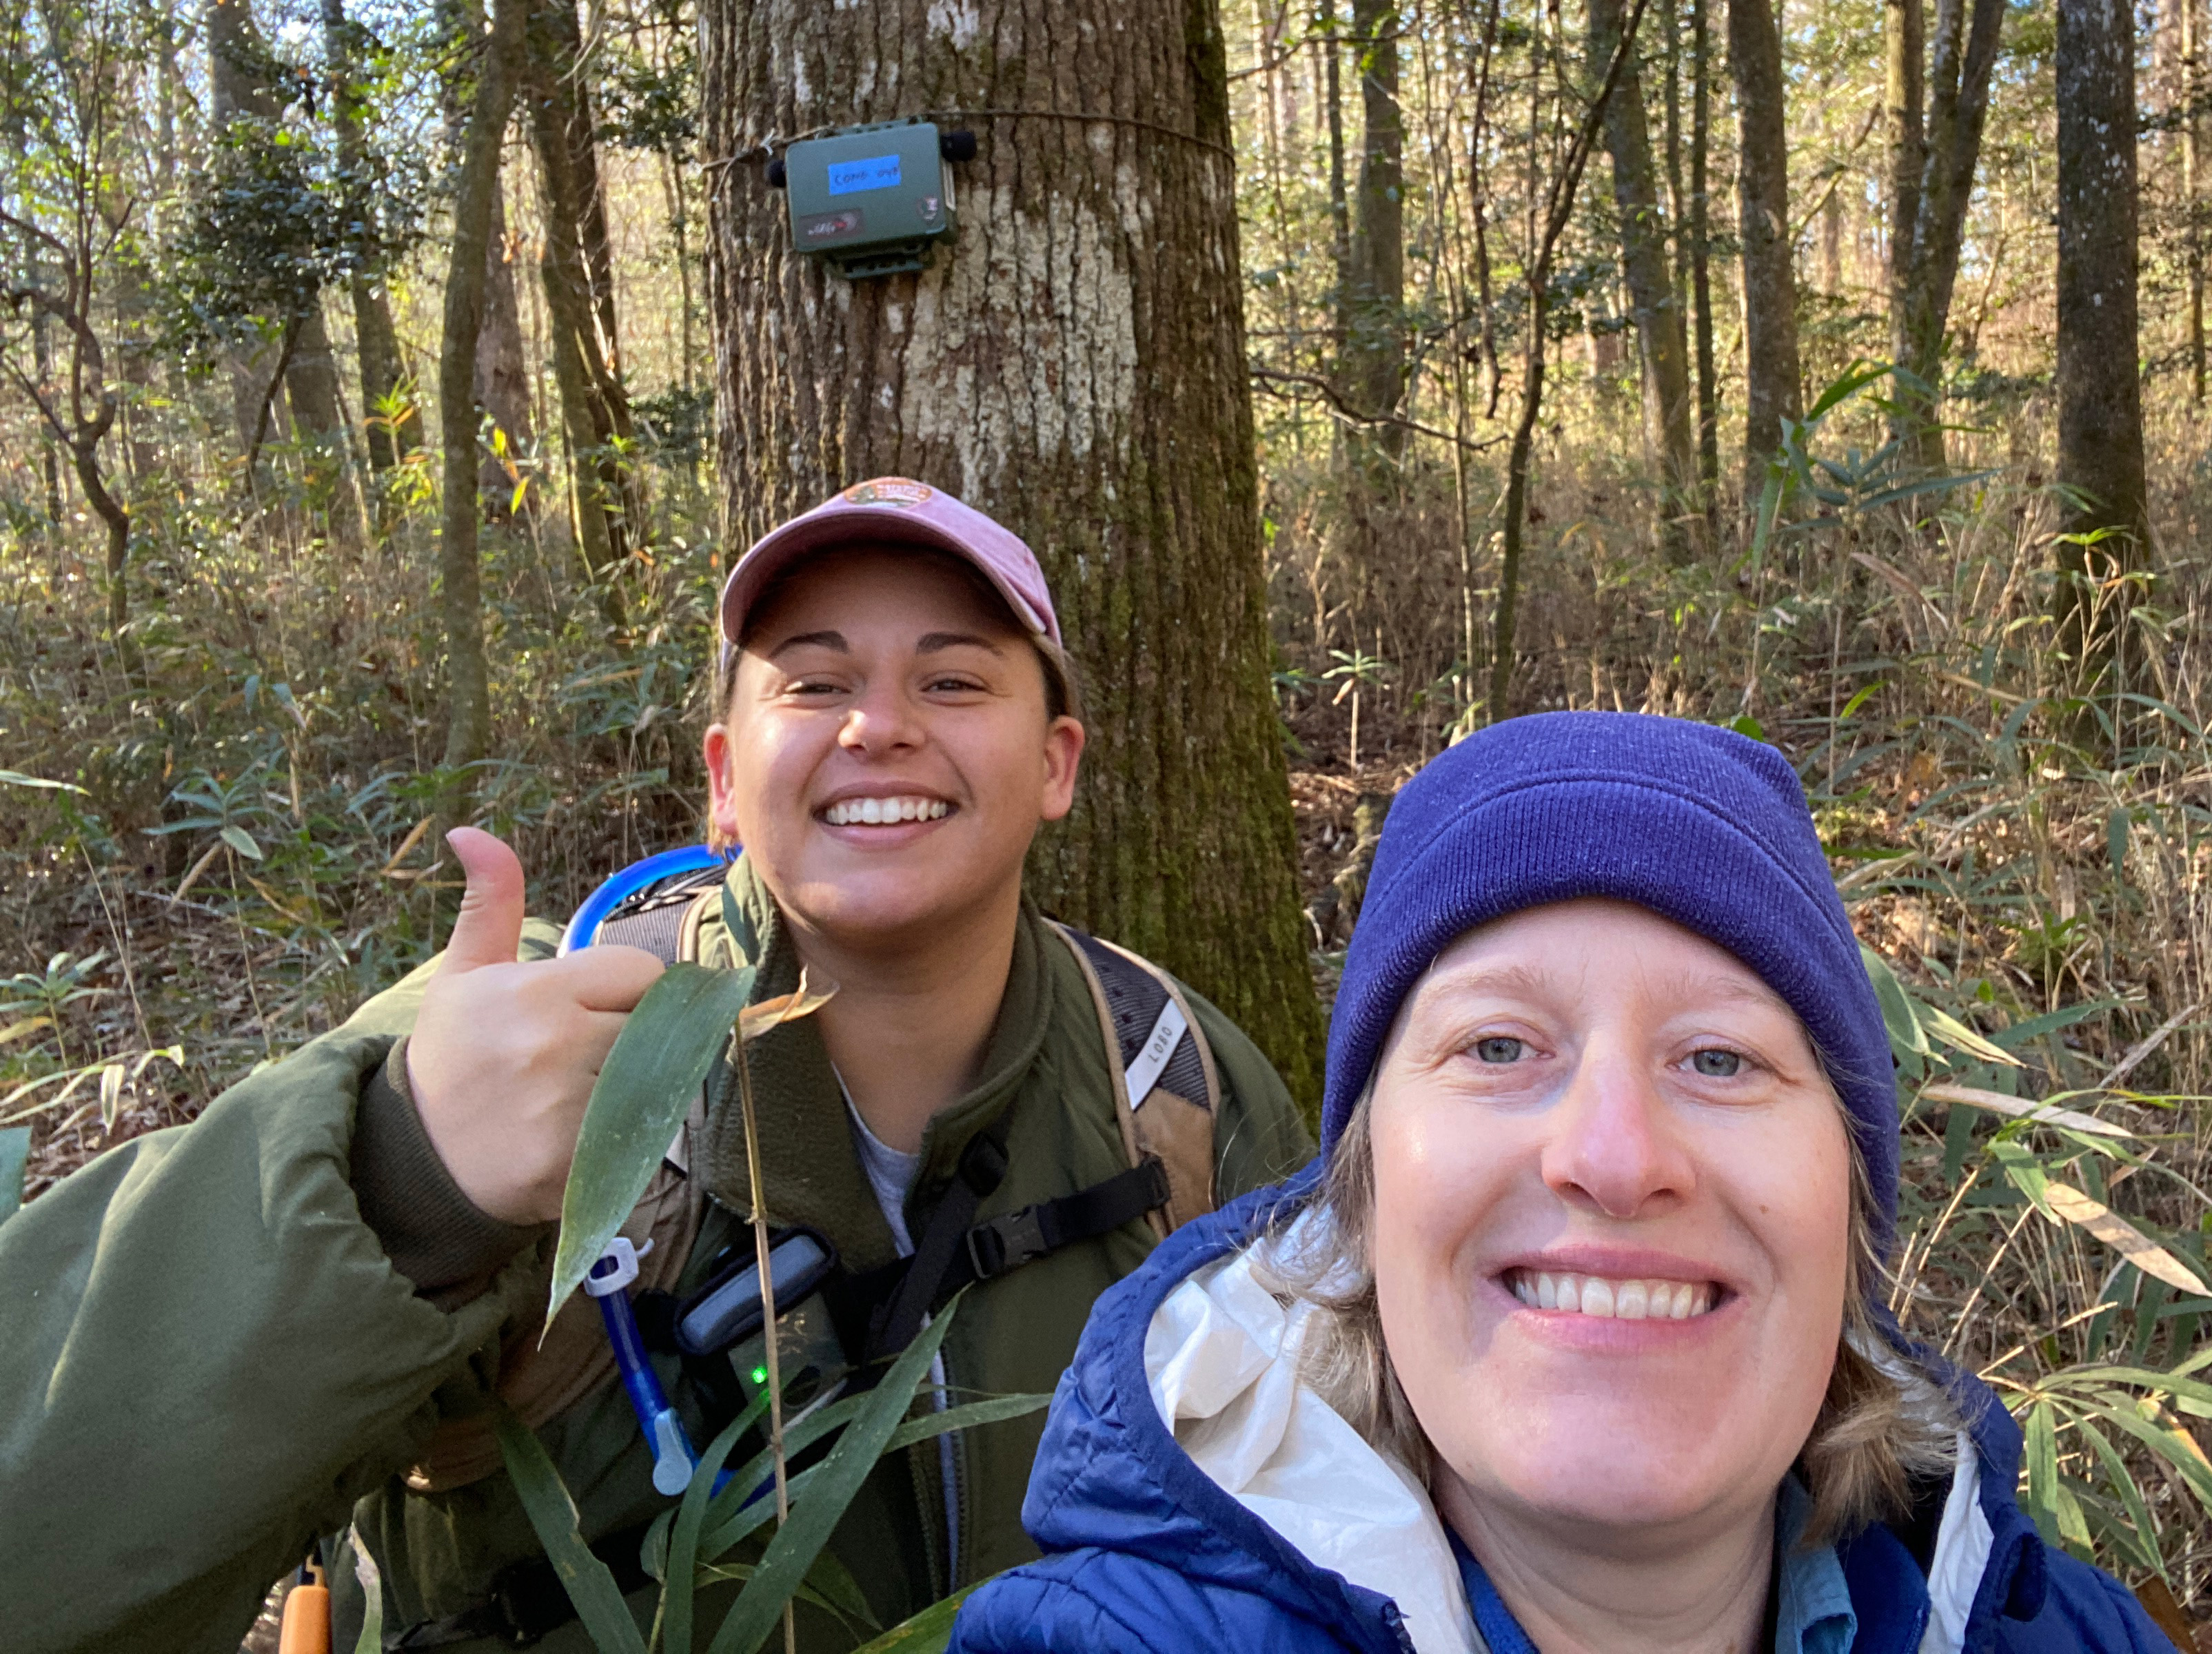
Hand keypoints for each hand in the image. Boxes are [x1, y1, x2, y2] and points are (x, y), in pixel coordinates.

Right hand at [406, 828, 664, 1224]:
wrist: (418, 1159)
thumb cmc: (454, 1057)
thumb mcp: (464, 975)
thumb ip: (489, 903)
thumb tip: (470, 831)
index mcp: (534, 991)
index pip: (640, 972)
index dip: (626, 993)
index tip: (591, 1013)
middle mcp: (554, 1044)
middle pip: (656, 1026)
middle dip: (635, 1039)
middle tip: (587, 1061)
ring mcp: (567, 1106)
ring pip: (657, 1080)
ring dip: (638, 1088)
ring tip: (585, 1098)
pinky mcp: (578, 1162)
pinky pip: (642, 1135)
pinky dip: (626, 1138)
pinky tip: (583, 1137)